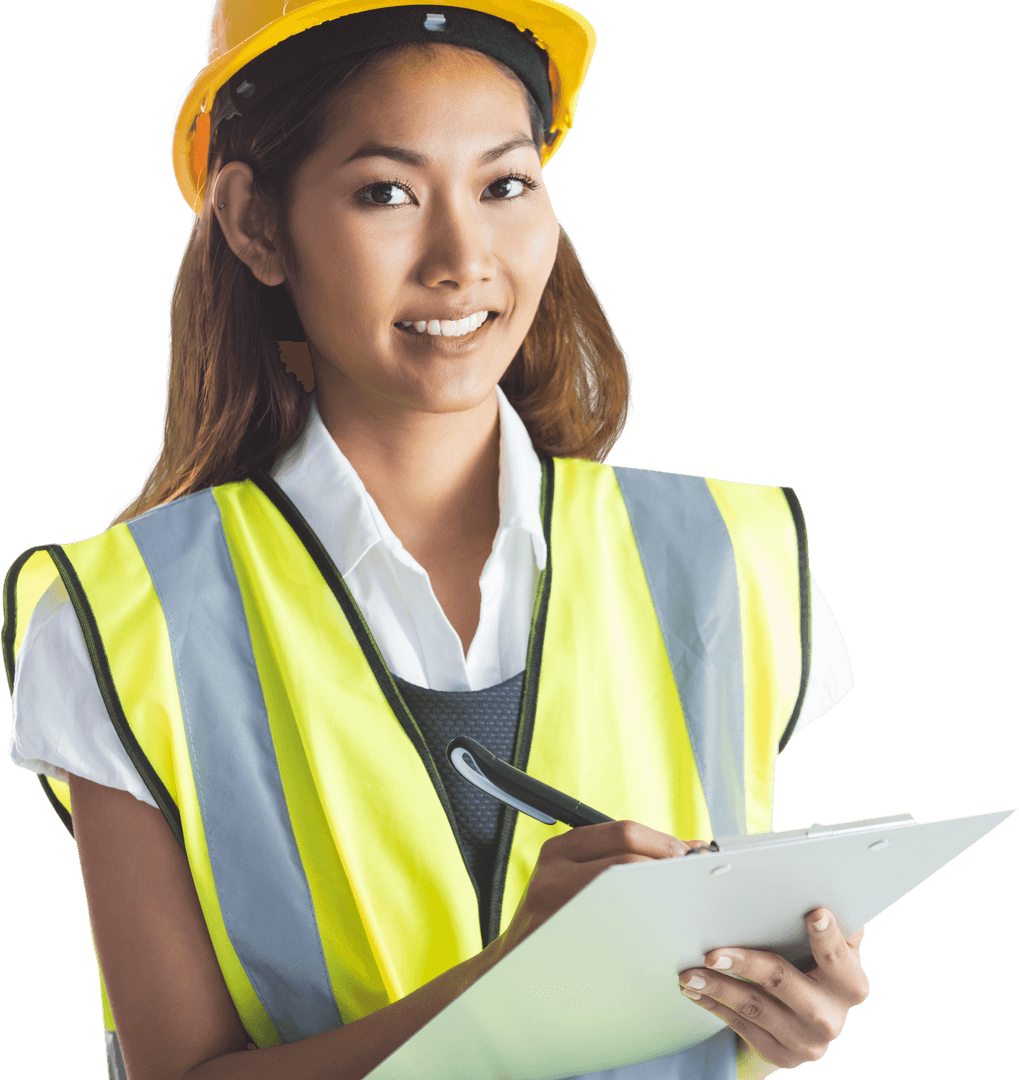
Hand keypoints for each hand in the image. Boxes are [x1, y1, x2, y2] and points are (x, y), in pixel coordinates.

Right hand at [496, 822, 706, 958]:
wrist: (514, 968)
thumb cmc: (554, 920)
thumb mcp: (571, 877)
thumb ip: (616, 858)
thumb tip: (684, 848)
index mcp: (559, 848)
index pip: (622, 832)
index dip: (664, 842)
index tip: (689, 855)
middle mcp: (554, 870)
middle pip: (627, 856)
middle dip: (667, 865)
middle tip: (691, 880)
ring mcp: (557, 904)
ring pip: (626, 888)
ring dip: (661, 892)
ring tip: (679, 901)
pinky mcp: (566, 936)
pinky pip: (620, 925)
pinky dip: (646, 922)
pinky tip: (659, 927)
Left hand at [677, 907, 869, 1071]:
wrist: (806, 1021)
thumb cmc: (813, 966)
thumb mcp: (829, 949)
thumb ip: (830, 924)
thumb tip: (826, 883)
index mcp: (849, 983)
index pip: (838, 958)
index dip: (828, 937)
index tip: (814, 913)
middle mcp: (831, 1017)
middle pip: (783, 982)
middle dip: (745, 965)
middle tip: (712, 954)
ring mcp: (806, 1041)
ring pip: (754, 1008)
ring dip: (717, 987)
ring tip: (689, 973)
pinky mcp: (781, 1054)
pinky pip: (740, 1027)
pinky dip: (714, 1004)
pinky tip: (695, 990)